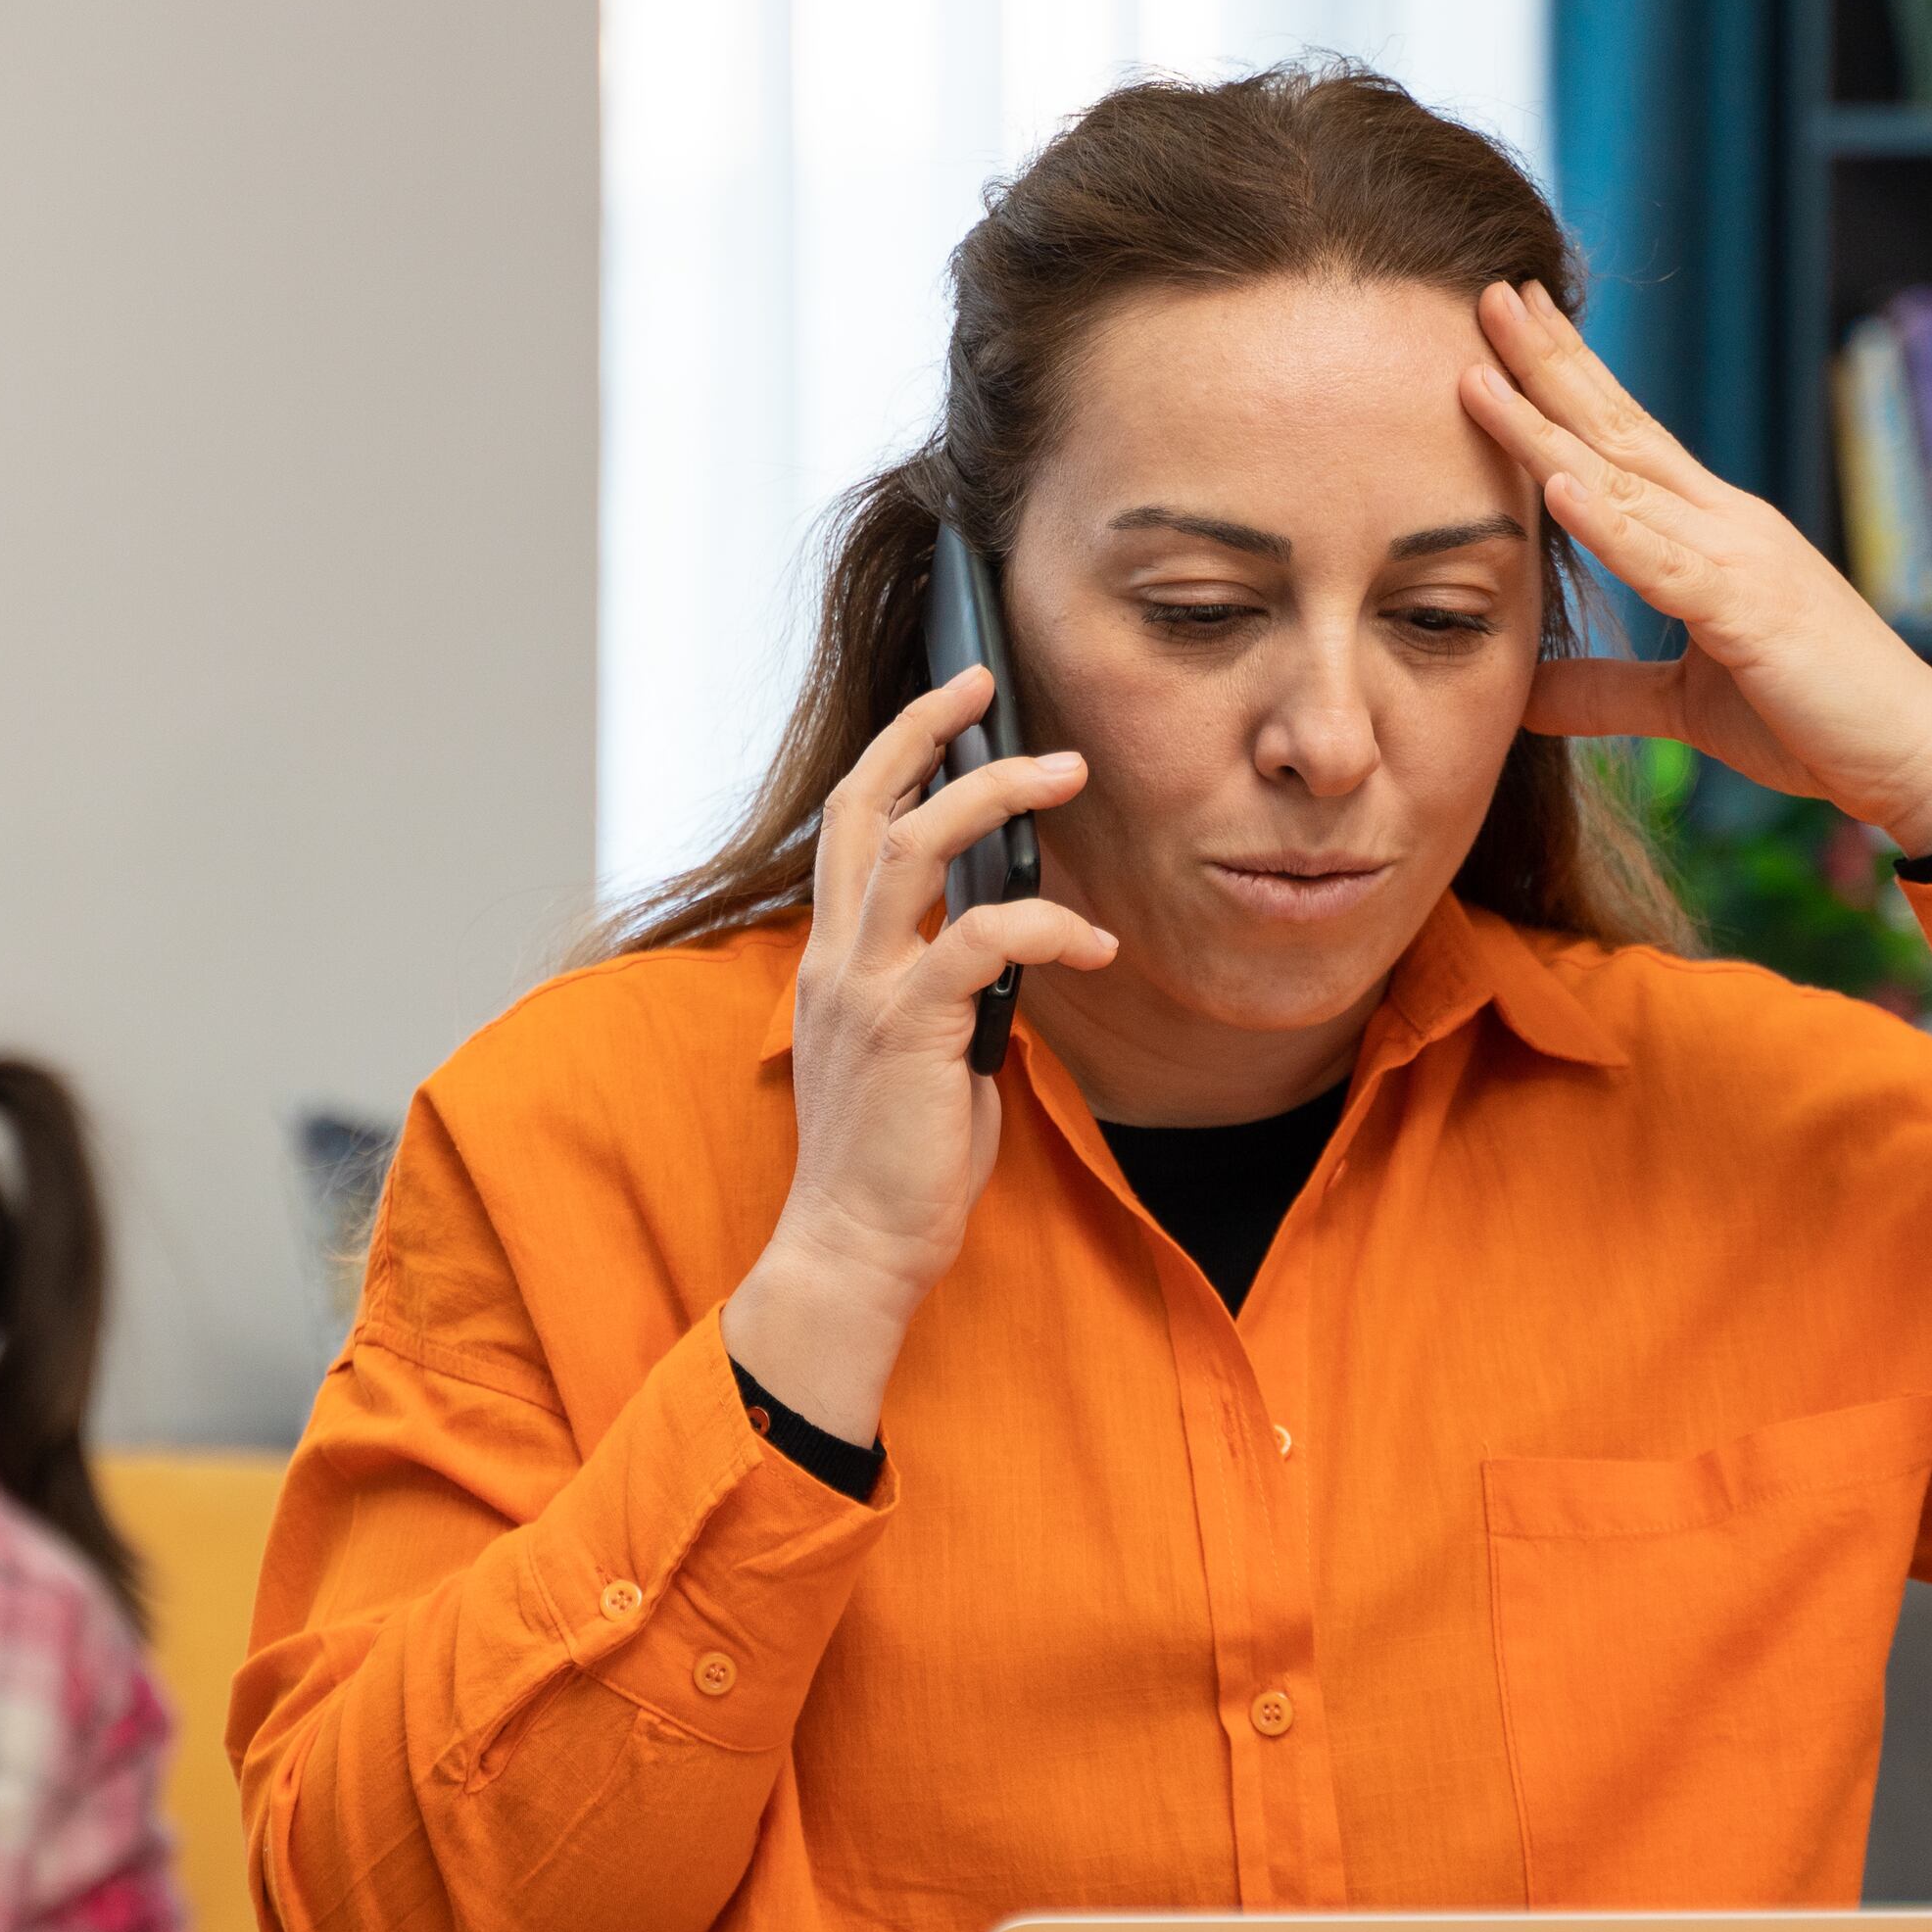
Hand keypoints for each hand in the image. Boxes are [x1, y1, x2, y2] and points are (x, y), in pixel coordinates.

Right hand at [723, 664, 1114, 1442]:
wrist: (853, 1251)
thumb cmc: (896, 1167)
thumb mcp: (925, 1057)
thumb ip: (952, 995)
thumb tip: (1009, 957)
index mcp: (835, 962)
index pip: (851, 827)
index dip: (896, 755)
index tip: (951, 707)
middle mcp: (836, 960)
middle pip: (865, 803)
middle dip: (925, 728)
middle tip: (986, 681)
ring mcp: (864, 989)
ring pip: (919, 843)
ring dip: (998, 793)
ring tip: (1069, 772)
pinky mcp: (907, 1026)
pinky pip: (982, 937)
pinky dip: (1048, 923)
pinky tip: (1096, 942)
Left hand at [1461, 282, 1931, 859]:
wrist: (1909, 756)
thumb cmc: (1811, 722)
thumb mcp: (1684, 706)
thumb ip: (1605, 691)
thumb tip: (1524, 693)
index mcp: (1713, 532)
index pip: (1626, 440)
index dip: (1567, 381)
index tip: (1514, 327)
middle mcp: (1725, 523)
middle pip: (1619, 427)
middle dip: (1550, 361)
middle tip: (1493, 293)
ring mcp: (1738, 558)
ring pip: (1623, 479)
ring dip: (1547, 422)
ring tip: (1484, 367)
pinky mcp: (1747, 611)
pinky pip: (1662, 560)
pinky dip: (1607, 522)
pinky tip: (1556, 482)